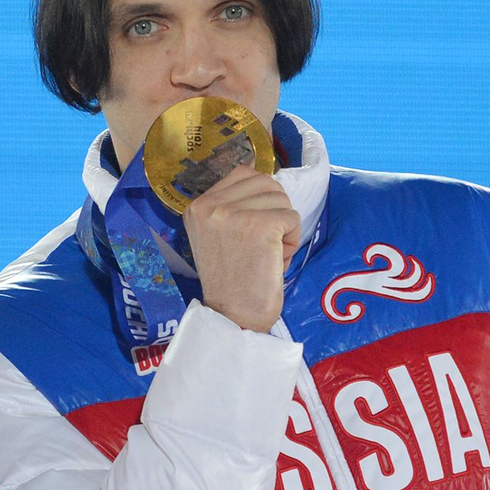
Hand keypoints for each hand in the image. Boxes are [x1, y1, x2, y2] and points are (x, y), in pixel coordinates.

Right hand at [182, 164, 299, 331]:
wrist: (233, 316)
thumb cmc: (231, 280)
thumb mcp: (215, 235)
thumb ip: (230, 207)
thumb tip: (267, 181)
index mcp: (197, 206)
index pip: (243, 173)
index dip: (260, 198)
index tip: (254, 229)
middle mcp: (210, 205)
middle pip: (267, 182)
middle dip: (275, 211)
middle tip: (263, 244)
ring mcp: (234, 213)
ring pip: (282, 199)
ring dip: (284, 227)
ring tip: (268, 253)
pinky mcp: (260, 225)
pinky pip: (292, 217)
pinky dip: (292, 240)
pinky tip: (275, 260)